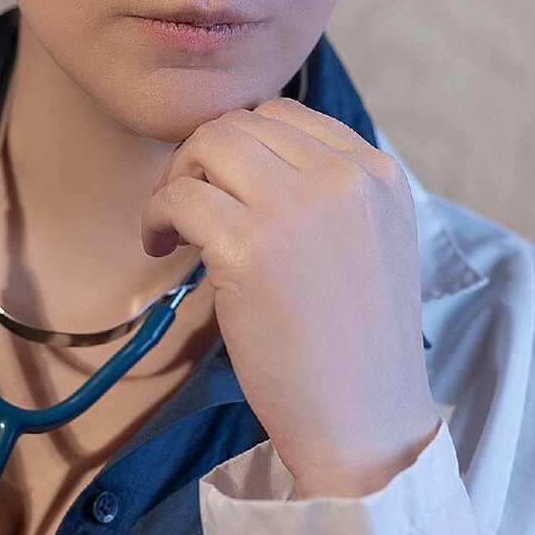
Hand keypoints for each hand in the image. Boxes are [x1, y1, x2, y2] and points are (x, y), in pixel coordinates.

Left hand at [140, 96, 439, 497]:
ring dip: (175, 178)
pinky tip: (160, 247)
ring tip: (172, 226)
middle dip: (199, 157)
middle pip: (239, 124)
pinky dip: (156, 215)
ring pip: (208, 145)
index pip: (285, 114)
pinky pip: (180, 196)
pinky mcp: (250, 246)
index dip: (237, 144)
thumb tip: (247, 157)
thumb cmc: (357, 345)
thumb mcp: (374, 242)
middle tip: (184, 207)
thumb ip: (330, 193)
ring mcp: (297, 208)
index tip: (220, 184)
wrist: (365, 419)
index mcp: (377, 173)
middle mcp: (343, 179)